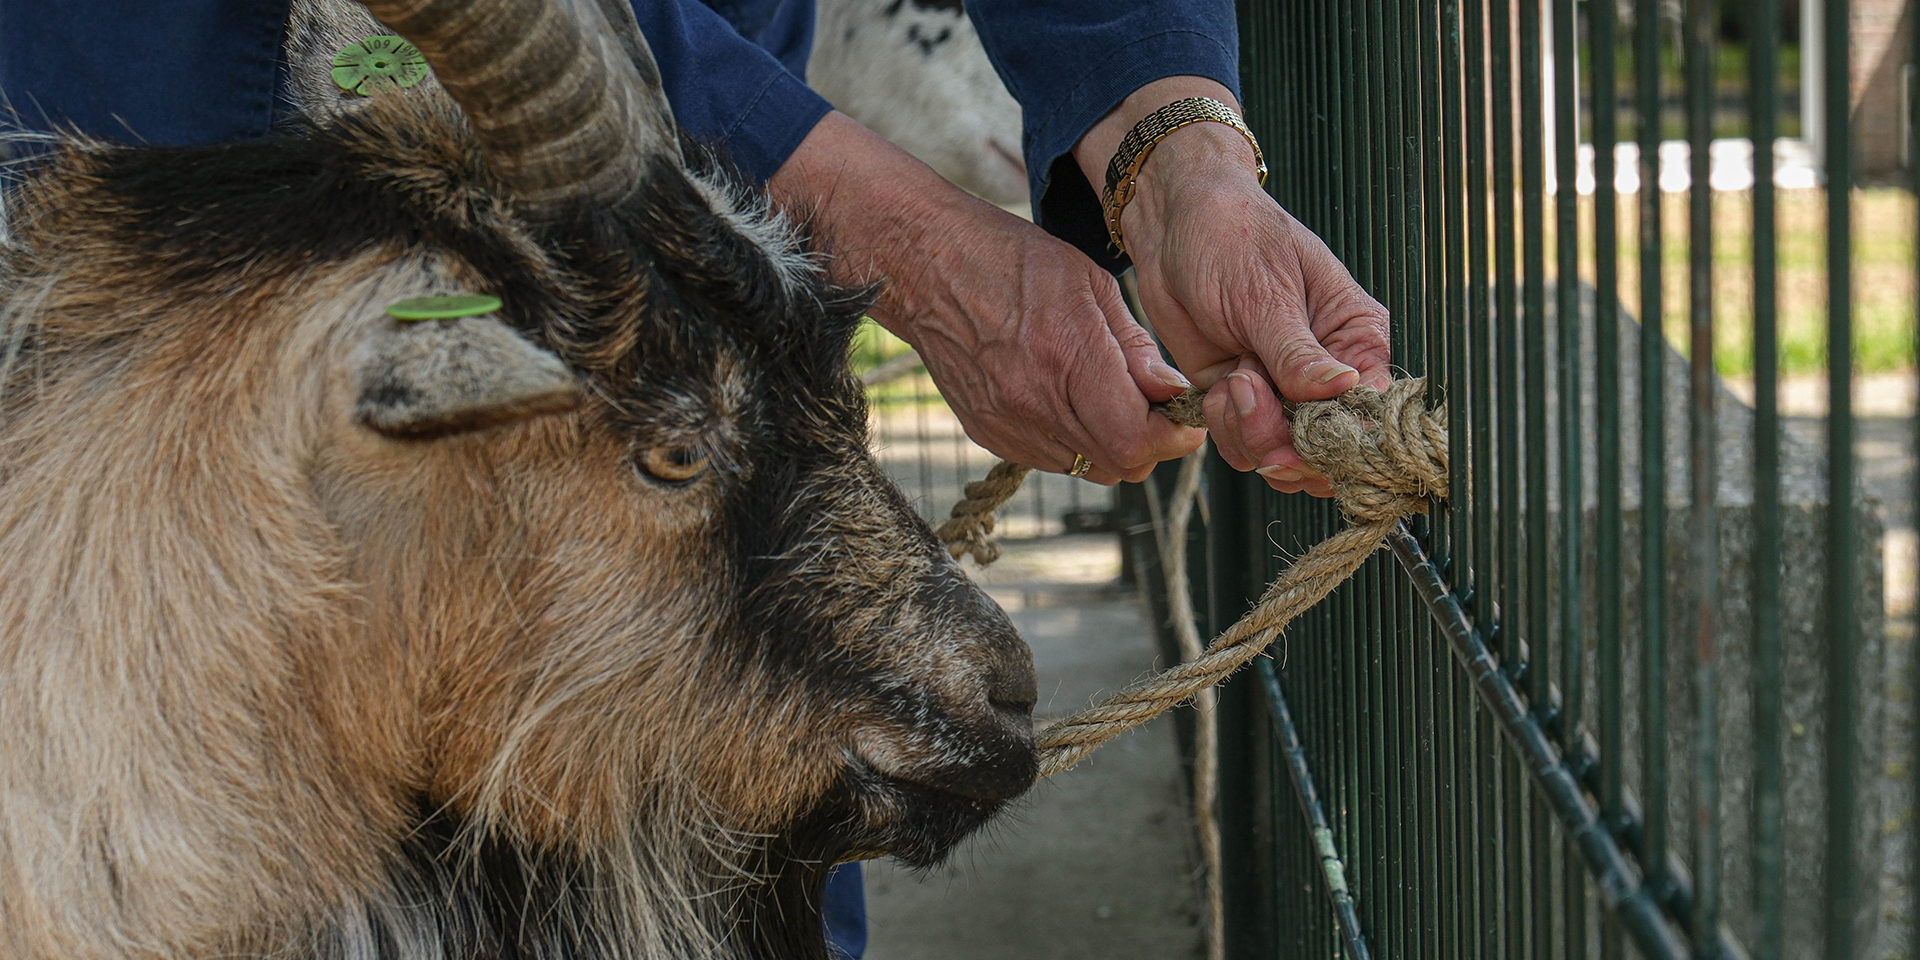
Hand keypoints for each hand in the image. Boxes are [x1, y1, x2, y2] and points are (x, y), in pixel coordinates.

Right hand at [769, 112, 1201, 482]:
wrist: (927, 267)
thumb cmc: (1013, 261)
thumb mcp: (1091, 284)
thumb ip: (1135, 348)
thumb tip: (1173, 394)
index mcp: (1069, 357)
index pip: (1135, 440)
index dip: (1171, 438)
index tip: (1182, 420)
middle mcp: (1035, 402)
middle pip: (1118, 465)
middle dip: (1147, 444)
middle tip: (1151, 409)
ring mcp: (1007, 424)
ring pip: (1087, 468)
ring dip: (1110, 444)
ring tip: (1106, 398)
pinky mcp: (987, 433)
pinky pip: (1050, 460)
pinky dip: (1072, 441)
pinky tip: (1066, 400)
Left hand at [1073, 79, 1392, 495]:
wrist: (1172, 225)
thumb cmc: (1231, 236)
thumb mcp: (1265, 293)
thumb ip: (1297, 352)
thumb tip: (1346, 388)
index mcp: (1356, 336)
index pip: (1371, 409)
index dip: (1341, 436)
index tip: (1302, 434)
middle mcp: (1327, 371)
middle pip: (1326, 447)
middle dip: (1283, 437)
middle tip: (1245, 389)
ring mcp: (1283, 391)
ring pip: (1281, 455)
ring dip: (1248, 432)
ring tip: (1231, 379)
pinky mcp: (1242, 401)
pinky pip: (1242, 445)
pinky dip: (1224, 428)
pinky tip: (1215, 387)